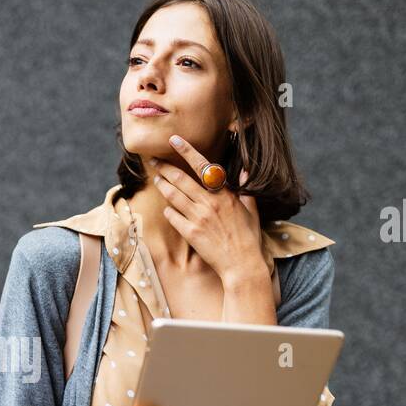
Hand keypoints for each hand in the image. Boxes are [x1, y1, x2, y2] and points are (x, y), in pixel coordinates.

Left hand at [148, 134, 264, 287]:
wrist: (242, 265)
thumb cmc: (248, 238)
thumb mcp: (251, 210)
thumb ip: (245, 189)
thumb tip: (244, 169)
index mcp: (225, 194)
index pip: (203, 166)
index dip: (187, 151)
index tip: (174, 140)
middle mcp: (209, 203)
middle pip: (181, 179)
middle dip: (164, 167)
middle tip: (154, 160)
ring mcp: (198, 218)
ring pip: (173, 196)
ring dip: (162, 185)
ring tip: (156, 179)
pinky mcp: (190, 233)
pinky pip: (173, 216)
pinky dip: (168, 210)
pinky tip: (167, 207)